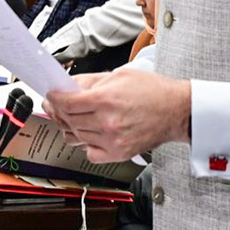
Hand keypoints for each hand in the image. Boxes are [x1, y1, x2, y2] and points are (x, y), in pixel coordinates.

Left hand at [44, 69, 190, 162]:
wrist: (178, 110)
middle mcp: (108, 123)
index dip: (54, 98)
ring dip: (72, 126)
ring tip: (78, 117)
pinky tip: (92, 133)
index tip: (51, 96)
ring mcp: (112, 141)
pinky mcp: (118, 153)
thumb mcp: (118, 75)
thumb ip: (89, 82)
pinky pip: (89, 153)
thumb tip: (67, 86)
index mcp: (106, 100)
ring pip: (76, 137)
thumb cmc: (153, 91)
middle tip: (59, 105)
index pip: (66, 103)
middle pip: (68, 120)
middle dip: (59, 111)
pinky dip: (86, 144)